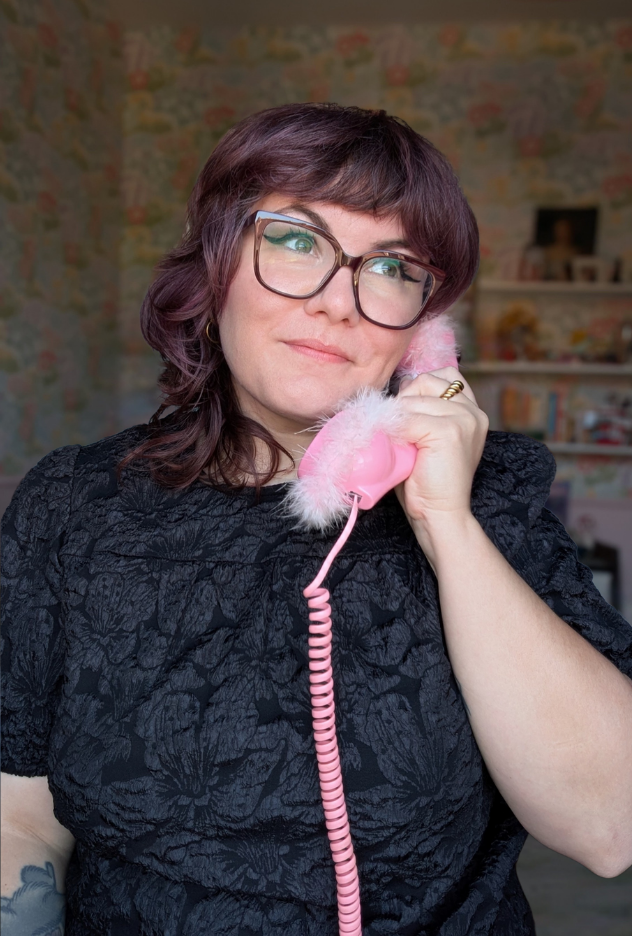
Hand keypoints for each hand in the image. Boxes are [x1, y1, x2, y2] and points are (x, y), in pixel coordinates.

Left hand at [394, 367, 487, 529]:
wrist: (439, 514)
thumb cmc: (427, 481)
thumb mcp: (427, 439)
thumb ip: (421, 412)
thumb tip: (399, 389)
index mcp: (472, 411)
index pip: (443, 376)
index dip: (417, 389)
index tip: (407, 414)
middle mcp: (473, 411)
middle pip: (424, 381)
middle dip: (404, 401)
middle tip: (401, 432)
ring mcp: (464, 419)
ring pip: (413, 399)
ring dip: (397, 418)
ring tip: (400, 444)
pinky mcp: (449, 430)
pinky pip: (407, 418)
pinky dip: (395, 432)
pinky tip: (399, 449)